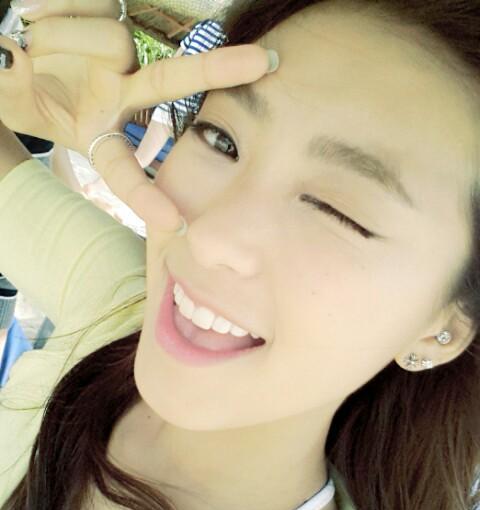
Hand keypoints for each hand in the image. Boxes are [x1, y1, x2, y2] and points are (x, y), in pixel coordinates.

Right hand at [0, 0, 276, 228]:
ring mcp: (120, 56)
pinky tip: (43, 15)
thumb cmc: (17, 91)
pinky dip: (66, 7)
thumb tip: (13, 54)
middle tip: (264, 61)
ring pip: (112, 37)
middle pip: (167, 83)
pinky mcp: (112, 15)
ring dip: (64, 36)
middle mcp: (120, 95)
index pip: (124, 170)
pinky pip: (97, 5)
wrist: (12, 57)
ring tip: (32, 36)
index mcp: (99, 134)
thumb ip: (9, 83)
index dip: (144, 196)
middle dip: (214, 69)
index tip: (174, 223)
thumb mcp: (9, 99)